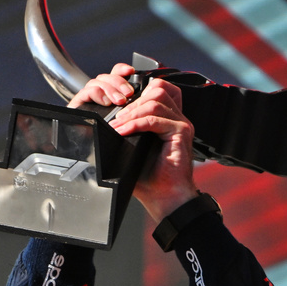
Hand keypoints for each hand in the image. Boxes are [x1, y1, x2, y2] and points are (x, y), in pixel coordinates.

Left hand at [69, 64, 199, 222]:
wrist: (166, 198)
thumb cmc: (151, 179)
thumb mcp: (132, 149)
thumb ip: (125, 130)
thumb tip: (104, 123)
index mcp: (168, 119)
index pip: (157, 88)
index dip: (138, 87)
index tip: (118, 101)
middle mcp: (177, 118)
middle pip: (157, 88)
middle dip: (132, 102)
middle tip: (117, 119)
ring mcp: (181, 124)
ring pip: (155, 100)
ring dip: (132, 112)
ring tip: (118, 126)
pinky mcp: (182, 132)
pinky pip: (155, 119)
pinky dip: (136, 124)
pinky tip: (124, 132)